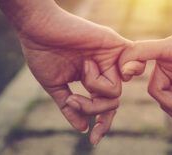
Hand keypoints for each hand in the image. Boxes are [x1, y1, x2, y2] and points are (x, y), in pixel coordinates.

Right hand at [0, 0, 130, 144]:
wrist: (40, 30)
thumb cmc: (44, 55)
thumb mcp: (57, 87)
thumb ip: (71, 108)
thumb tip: (83, 128)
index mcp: (92, 79)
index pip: (103, 106)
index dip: (101, 124)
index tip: (93, 140)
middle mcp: (104, 71)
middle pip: (112, 102)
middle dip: (93, 107)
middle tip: (73, 100)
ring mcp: (112, 60)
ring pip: (116, 91)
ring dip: (95, 87)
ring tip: (83, 68)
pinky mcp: (118, 47)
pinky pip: (132, 68)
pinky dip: (126, 72)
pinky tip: (102, 68)